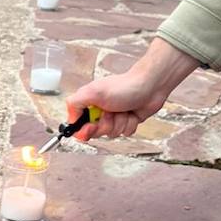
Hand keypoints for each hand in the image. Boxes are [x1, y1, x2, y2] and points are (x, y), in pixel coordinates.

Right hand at [65, 39, 199, 140]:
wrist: (150, 86)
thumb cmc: (124, 86)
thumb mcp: (94, 92)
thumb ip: (75, 103)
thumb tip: (70, 119)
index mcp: (89, 103)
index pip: (79, 125)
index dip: (84, 130)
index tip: (91, 127)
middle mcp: (100, 110)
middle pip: (96, 132)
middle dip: (106, 124)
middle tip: (111, 112)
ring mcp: (115, 116)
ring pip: (112, 133)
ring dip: (120, 123)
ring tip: (124, 110)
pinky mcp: (127, 120)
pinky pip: (126, 133)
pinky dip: (130, 124)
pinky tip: (133, 113)